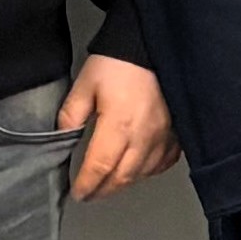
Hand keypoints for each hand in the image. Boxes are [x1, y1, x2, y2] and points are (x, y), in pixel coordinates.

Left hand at [60, 55, 176, 202]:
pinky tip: (139, 169)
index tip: (78, 193)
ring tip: (110, 184)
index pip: (99, 168)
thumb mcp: (85, 84)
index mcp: (117, 127)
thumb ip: (71, 114)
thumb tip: (63, 137)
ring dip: (124, 183)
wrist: (152, 44)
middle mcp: (143, 138)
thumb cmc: (119, 62)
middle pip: (122, 177)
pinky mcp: (177, 131)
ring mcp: (163, 137)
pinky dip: (149, 170)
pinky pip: (164, 162)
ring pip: (143, 173)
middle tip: (90, 194)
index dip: (87, 185)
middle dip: (103, 190)